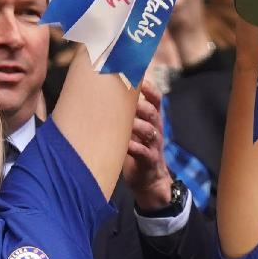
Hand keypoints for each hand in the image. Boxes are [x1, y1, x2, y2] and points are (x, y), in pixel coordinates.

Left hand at [124, 81, 175, 210]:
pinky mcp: (149, 161)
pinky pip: (143, 152)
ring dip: (137, 124)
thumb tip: (101, 91)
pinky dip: (134, 147)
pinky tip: (124, 145)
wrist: (148, 180)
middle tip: (128, 100)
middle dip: (141, 105)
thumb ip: (124, 113)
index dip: (150, 89)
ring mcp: (154, 146)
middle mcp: (156, 130)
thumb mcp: (133, 129)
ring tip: (126, 122)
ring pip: (149, 131)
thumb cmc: (135, 148)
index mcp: (152, 119)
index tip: (139, 78)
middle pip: (153, 112)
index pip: (156, 99)